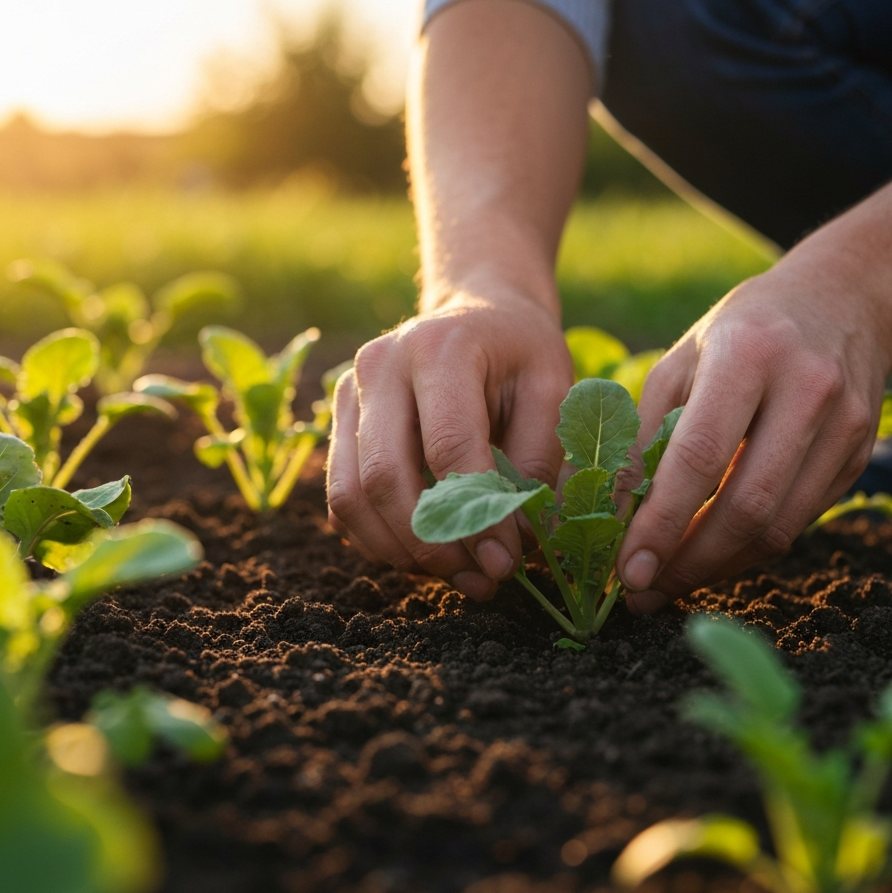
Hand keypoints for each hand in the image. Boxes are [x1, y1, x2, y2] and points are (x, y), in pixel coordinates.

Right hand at [327, 288, 571, 600]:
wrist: (477, 312)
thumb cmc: (521, 352)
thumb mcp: (553, 390)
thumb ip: (538, 461)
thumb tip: (514, 541)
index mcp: (440, 348)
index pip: (447, 448)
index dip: (475, 517)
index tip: (505, 563)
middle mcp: (380, 365)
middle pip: (386, 478)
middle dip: (433, 545)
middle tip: (481, 581)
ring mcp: (349, 392)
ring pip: (351, 497)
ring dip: (401, 553)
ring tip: (458, 576)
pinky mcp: (338, 422)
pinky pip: (342, 499)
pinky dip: (380, 540)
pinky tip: (427, 553)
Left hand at [617, 244, 891, 610]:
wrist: (842, 303)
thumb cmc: (739, 333)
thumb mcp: (679, 362)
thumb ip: (640, 433)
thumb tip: (597, 508)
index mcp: (747, 355)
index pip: (700, 456)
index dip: (661, 522)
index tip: (625, 570)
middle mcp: (807, 391)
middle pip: (747, 505)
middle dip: (688, 562)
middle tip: (640, 591)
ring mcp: (844, 428)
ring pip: (778, 527)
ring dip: (716, 567)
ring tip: (667, 583)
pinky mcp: (860, 459)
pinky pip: (797, 523)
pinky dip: (747, 550)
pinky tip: (708, 556)